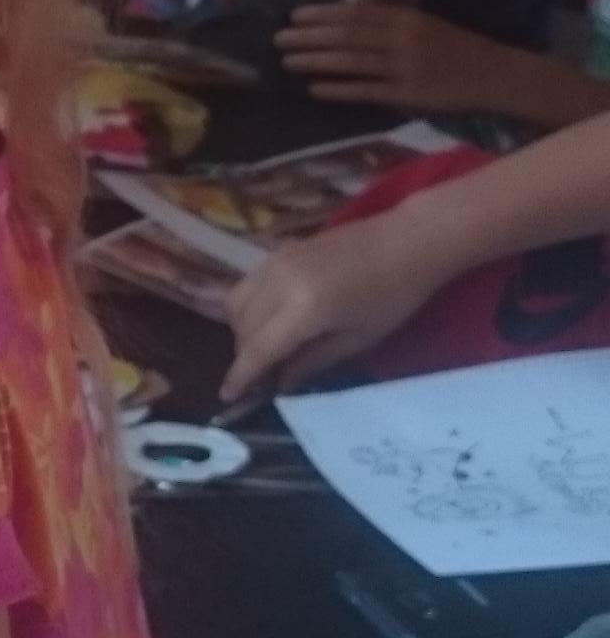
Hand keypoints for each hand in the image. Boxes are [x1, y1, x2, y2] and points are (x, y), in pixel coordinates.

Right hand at [222, 218, 430, 399]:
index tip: (228, 397)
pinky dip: (249, 306)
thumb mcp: (358, 339)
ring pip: (236, 302)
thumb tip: (281, 383)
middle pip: (242, 327)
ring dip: (242, 330)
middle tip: (261, 377)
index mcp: (303, 309)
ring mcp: (276, 261)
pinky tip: (271, 319)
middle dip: (245, 355)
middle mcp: (279, 282)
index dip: (241, 376)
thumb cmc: (394, 296)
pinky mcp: (279, 250)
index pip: (257, 349)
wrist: (409, 241)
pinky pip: (248, 283)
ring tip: (265, 348)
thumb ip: (313, 362)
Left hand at [276, 0, 505, 113]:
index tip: (293, 15)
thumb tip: (345, 22)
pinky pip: (366, 91)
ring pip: (351, 62)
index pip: (354, 14)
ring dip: (316, 60)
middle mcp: (401, 38)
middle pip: (346, 36)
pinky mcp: (408, 94)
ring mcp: (404, 67)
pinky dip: (339, 90)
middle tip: (278, 38)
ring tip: (287, 61)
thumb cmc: (453, 48)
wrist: (493, 73)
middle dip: (309, 37)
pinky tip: (314, 89)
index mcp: (404, 17)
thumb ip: (388, 23)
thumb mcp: (422, 25)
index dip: (321, 14)